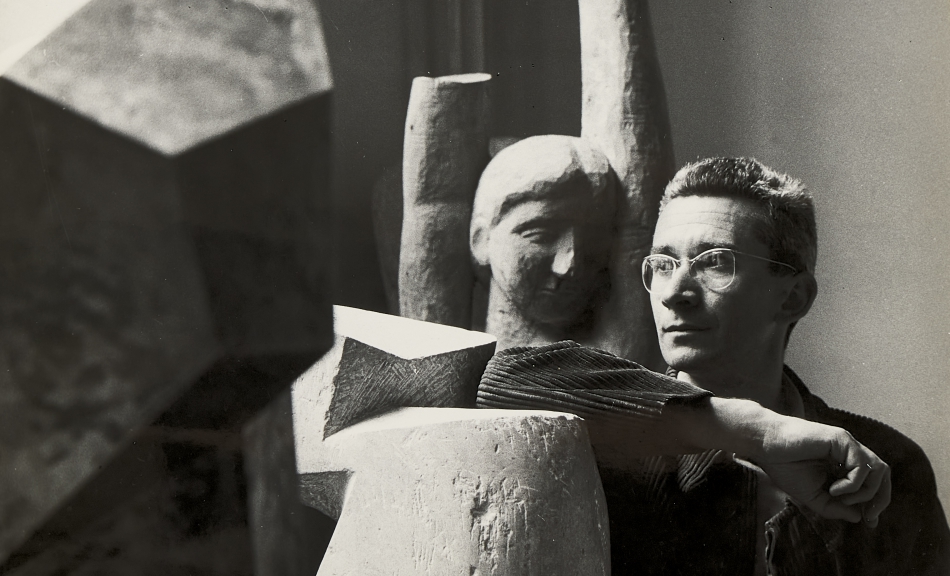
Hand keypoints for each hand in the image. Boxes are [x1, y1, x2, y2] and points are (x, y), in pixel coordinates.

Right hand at [756, 416, 890, 524]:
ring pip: (878, 470)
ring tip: (840, 498)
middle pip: (883, 475)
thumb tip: (859, 518)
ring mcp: (847, 444)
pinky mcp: (842, 439)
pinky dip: (852, 484)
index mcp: (844, 463)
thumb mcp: (811, 496)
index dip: (876, 503)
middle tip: (868, 517)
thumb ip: (834, 508)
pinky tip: (833, 489)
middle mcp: (850, 452)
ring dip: (866, 492)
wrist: (765, 446)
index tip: (869, 522)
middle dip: (880, 499)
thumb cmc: (784, 466)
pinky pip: (862, 466)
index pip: (874, 482)